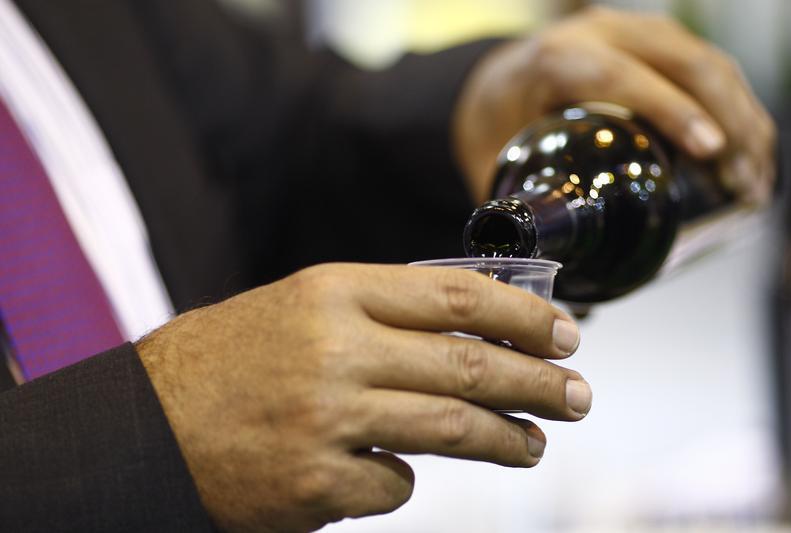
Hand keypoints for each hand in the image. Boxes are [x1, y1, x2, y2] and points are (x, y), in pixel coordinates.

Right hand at [137, 263, 588, 531]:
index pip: (457, 295)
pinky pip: (396, 485)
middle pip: (470, 364)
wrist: (148, 422)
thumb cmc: (229, 358)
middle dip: (539, 382)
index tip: (564, 333)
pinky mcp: (315, 484)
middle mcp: (336, 349)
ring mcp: (327, 419)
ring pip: (453, 428)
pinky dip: (407, 479)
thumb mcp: (302, 306)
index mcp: (333, 290)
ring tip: (533, 442)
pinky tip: (399, 472)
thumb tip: (470, 328)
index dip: (523, 315)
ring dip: (507, 438)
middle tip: (579, 395)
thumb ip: (381, 311)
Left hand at [454, 6, 775, 205]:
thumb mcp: (494, 158)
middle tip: (742, 184)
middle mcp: (600, 33)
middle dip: (726, 123)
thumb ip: (515, 208)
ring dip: (742, 119)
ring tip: (753, 180)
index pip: (618, 76)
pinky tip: (747, 151)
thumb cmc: (497, 120)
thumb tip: (547, 274)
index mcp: (555, 58)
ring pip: (706, 63)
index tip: (710, 151)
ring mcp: (634, 33)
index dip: (670, 110)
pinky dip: (736, 108)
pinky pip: (709, 66)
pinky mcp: (657, 44)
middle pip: (682, 63)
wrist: (500, 81)